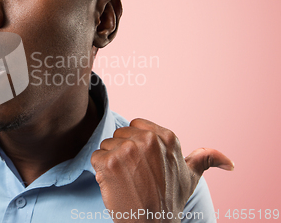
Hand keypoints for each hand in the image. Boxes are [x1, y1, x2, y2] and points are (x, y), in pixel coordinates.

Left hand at [91, 118, 233, 221]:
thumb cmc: (170, 201)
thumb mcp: (191, 177)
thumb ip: (206, 160)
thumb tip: (230, 164)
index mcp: (165, 136)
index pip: (135, 125)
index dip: (135, 144)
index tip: (144, 163)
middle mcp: (147, 139)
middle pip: (119, 134)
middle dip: (122, 152)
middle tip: (135, 175)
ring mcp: (127, 150)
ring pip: (106, 145)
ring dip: (111, 162)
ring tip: (127, 180)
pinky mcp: (109, 163)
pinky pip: (96, 157)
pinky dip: (100, 171)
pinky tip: (115, 184)